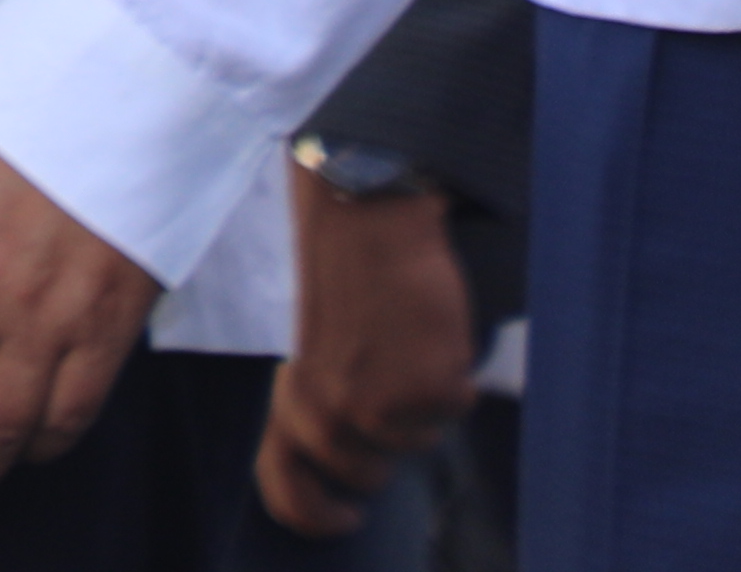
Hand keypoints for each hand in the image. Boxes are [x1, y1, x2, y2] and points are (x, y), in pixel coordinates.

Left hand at [249, 165, 479, 539]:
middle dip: (383, 445)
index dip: (316, 517)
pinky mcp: (432, 393)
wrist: (368, 221)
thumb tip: (349, 462)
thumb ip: (319, 404)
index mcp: (290, 401)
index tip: (343, 519)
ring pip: (417, 442)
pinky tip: (429, 334)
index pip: (286, 491)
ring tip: (402, 345)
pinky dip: (450, 378)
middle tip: (386, 393)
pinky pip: (453, 407)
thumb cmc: (342, 280)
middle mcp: (329, 416)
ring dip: (418, 405)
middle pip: (366, 475)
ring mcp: (383, 409)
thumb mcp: (310, 349)